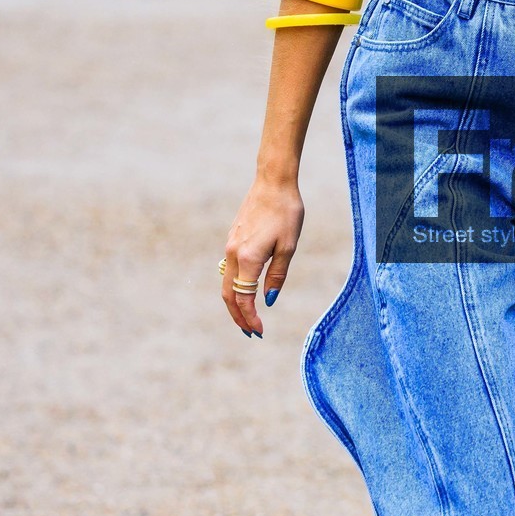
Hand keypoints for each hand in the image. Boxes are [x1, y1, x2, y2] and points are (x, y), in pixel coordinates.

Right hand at [221, 175, 303, 336]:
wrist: (273, 183)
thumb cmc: (286, 213)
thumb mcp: (288, 247)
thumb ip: (277, 275)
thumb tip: (268, 300)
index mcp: (247, 259)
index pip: (244, 298)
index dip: (250, 318)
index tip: (260, 331)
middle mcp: (233, 254)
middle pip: (228, 295)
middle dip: (238, 317)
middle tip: (251, 332)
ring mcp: (229, 246)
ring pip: (226, 283)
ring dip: (235, 303)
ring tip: (247, 317)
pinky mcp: (232, 239)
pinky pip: (228, 270)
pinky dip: (234, 287)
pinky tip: (246, 292)